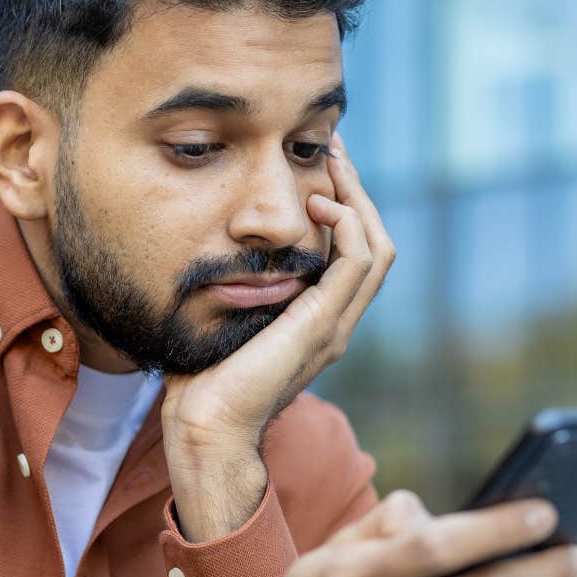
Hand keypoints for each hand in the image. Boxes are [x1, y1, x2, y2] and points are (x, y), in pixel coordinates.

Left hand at [159, 131, 393, 539]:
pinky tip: (320, 202)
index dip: (342, 207)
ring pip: (376, 249)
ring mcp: (334, 326)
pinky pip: (358, 262)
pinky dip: (347, 224)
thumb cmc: (199, 382)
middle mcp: (334, 323)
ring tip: (333, 163)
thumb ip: (230, 289)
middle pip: (373, 244)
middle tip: (334, 148)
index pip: (350, 255)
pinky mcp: (322, 326)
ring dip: (358, 200)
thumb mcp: (220, 319)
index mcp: (316, 322)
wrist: (206, 427)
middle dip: (356, 192)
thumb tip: (212, 252)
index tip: (317, 166)